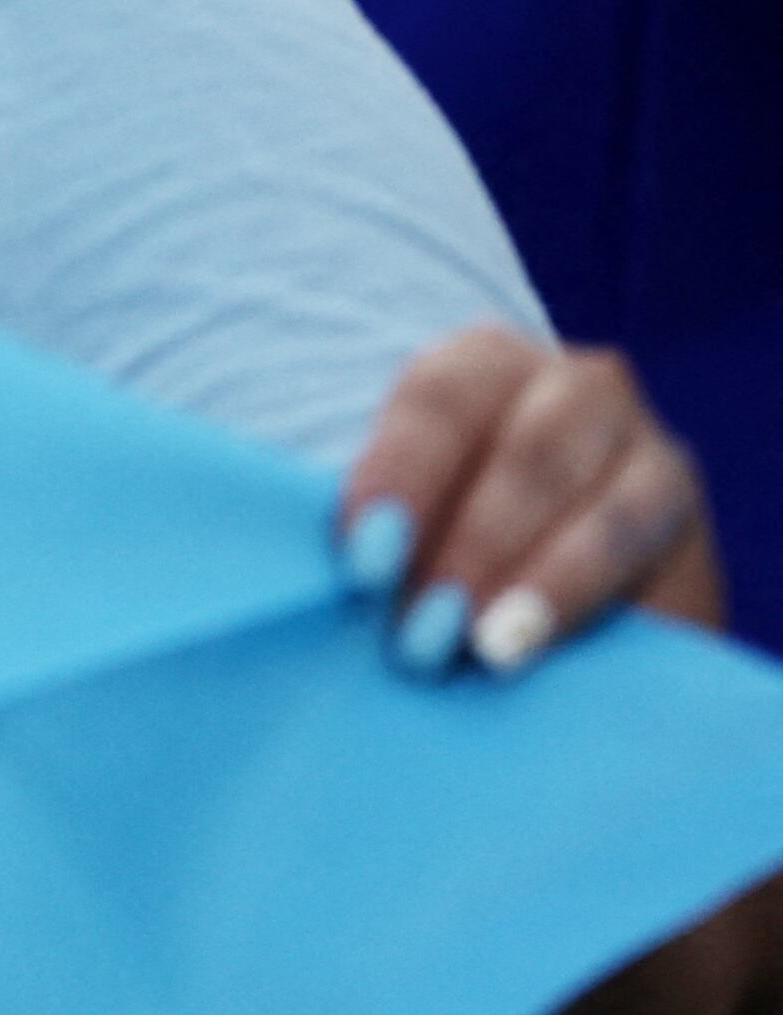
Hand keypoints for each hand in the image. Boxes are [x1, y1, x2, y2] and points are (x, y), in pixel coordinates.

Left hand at [335, 327, 722, 679]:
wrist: (549, 579)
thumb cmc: (433, 537)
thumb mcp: (399, 514)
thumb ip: (375, 526)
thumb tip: (330, 569)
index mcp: (479, 364)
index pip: (436, 401)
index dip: (398, 476)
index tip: (363, 560)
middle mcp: (571, 388)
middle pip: (527, 454)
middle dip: (471, 544)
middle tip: (418, 631)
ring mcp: (645, 447)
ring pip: (603, 507)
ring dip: (542, 582)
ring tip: (486, 650)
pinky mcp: (684, 521)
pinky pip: (645, 556)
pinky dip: (588, 601)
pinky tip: (537, 644)